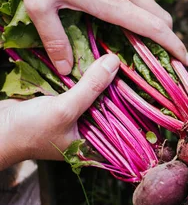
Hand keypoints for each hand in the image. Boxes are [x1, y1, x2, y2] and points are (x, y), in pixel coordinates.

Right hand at [0, 53, 119, 169]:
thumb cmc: (28, 130)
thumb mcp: (65, 109)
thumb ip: (90, 87)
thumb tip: (114, 63)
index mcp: (91, 145)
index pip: (121, 126)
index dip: (131, 105)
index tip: (142, 83)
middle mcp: (85, 132)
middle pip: (107, 106)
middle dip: (114, 87)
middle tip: (128, 64)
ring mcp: (72, 118)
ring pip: (92, 95)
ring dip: (97, 79)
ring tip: (114, 59)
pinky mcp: (60, 104)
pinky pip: (76, 89)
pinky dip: (80, 77)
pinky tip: (91, 61)